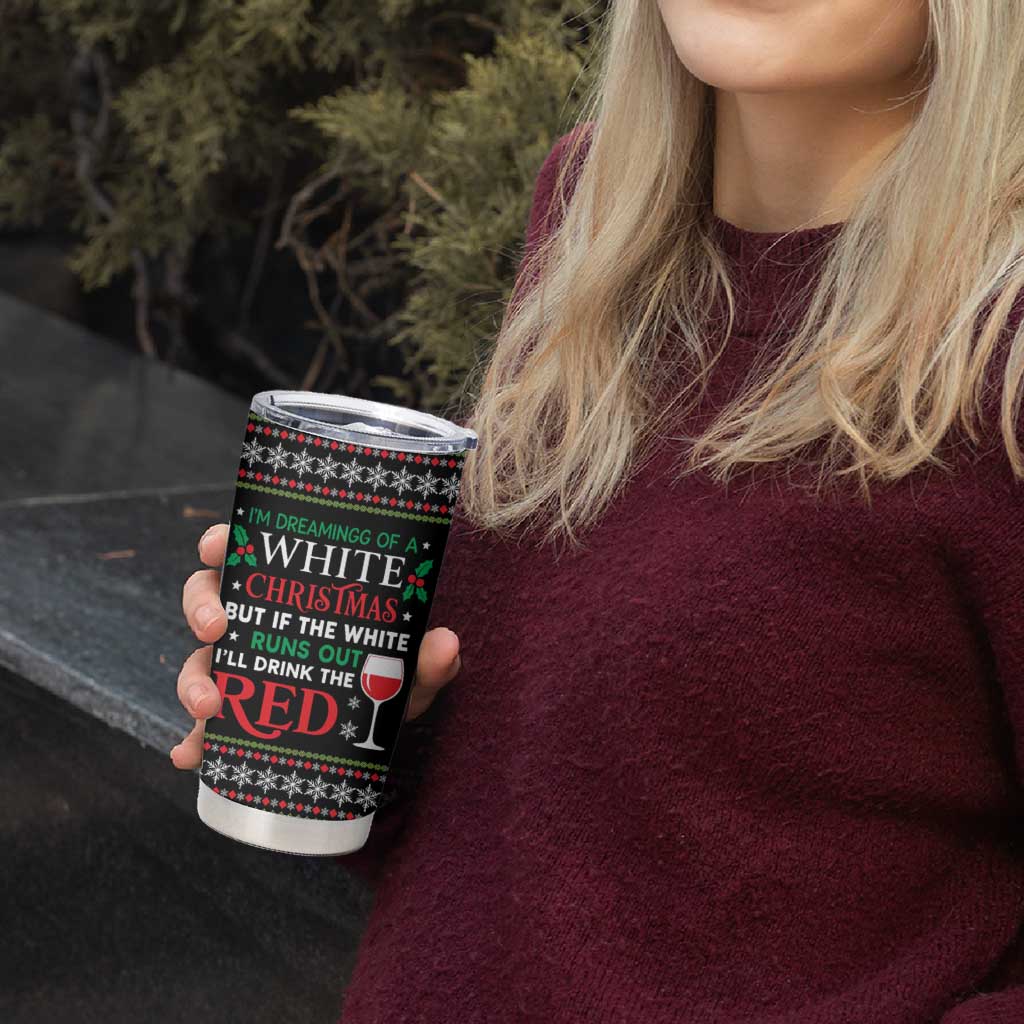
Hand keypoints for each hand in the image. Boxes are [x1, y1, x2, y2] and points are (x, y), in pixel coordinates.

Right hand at [169, 522, 461, 768]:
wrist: (379, 725)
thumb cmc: (388, 675)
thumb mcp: (408, 667)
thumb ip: (426, 659)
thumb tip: (446, 644)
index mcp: (289, 591)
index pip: (246, 553)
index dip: (221, 543)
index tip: (218, 546)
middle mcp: (257, 622)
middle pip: (207, 600)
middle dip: (202, 610)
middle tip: (218, 628)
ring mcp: (241, 668)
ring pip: (199, 661)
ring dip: (193, 680)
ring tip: (209, 706)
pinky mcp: (237, 716)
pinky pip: (204, 727)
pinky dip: (192, 741)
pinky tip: (190, 756)